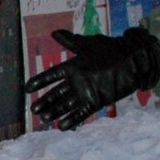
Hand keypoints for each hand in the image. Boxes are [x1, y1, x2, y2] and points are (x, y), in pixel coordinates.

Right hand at [23, 28, 159, 130]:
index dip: (40, 81)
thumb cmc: (111, 50)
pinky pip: (82, 112)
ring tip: (44, 118)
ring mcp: (86, 92)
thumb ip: (71, 41)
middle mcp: (78, 81)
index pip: (52, 75)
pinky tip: (62, 126)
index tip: (27, 88)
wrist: (132, 60)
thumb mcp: (88, 45)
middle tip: (34, 109)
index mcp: (73, 67)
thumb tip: (54, 33)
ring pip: (66, 104)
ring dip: (55, 111)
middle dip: (45, 101)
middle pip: (57, 93)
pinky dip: (72, 119)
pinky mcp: (97, 101)